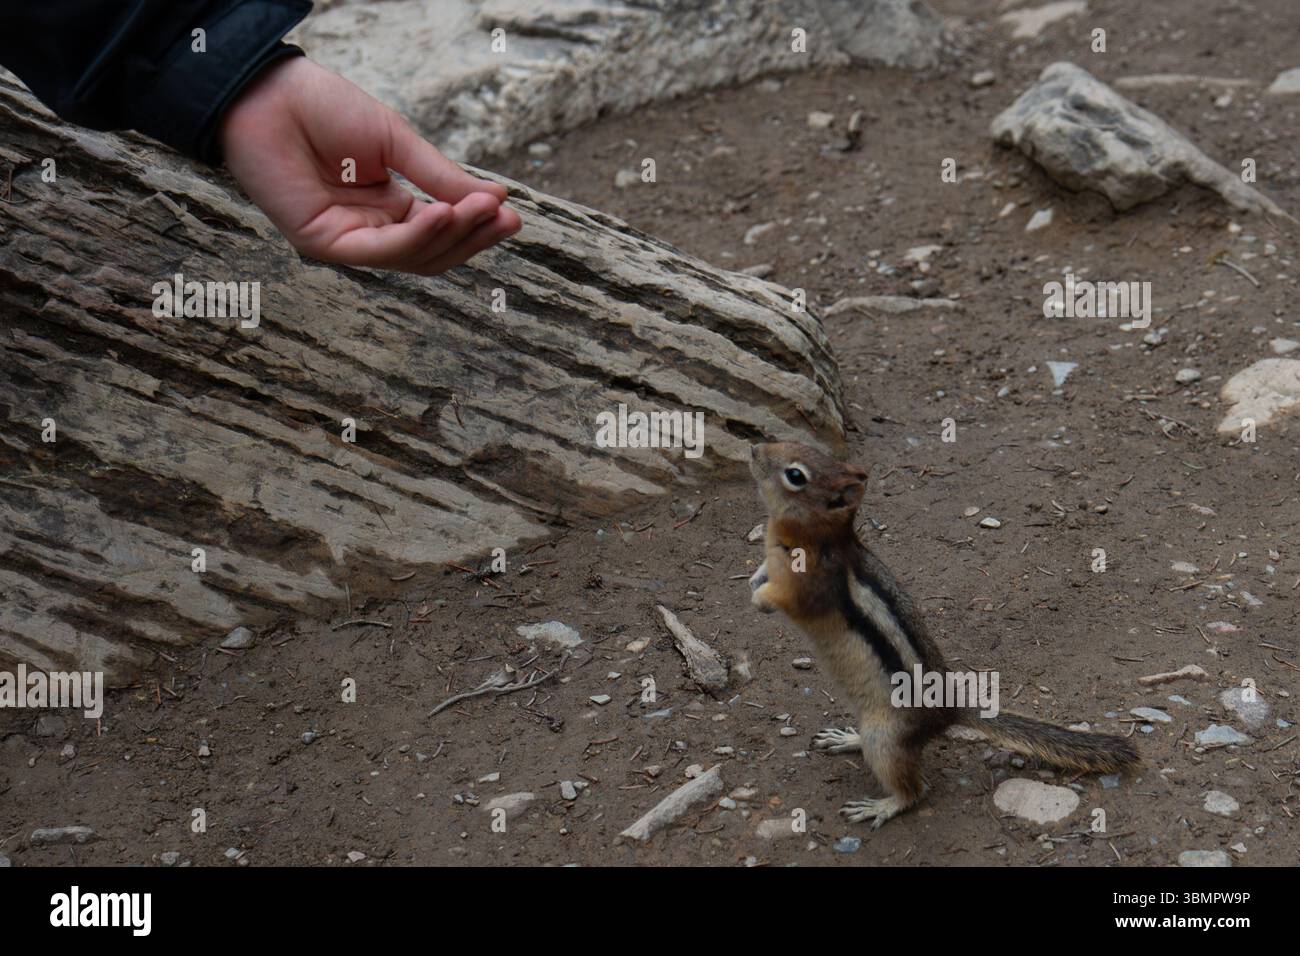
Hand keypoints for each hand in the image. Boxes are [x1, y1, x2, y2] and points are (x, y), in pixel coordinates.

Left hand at [219, 56, 520, 274]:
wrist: (268, 92)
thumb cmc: (324, 109)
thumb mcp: (396, 142)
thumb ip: (440, 176)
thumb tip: (495, 198)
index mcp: (388, 208)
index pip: (441, 231)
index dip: (476, 225)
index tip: (510, 212)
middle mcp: (370, 230)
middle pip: (433, 254)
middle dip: (472, 238)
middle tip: (507, 219)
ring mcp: (347, 241)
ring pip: (412, 258)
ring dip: (451, 237)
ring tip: (481, 211)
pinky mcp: (323, 245)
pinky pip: (380, 251)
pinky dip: (416, 236)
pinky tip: (443, 214)